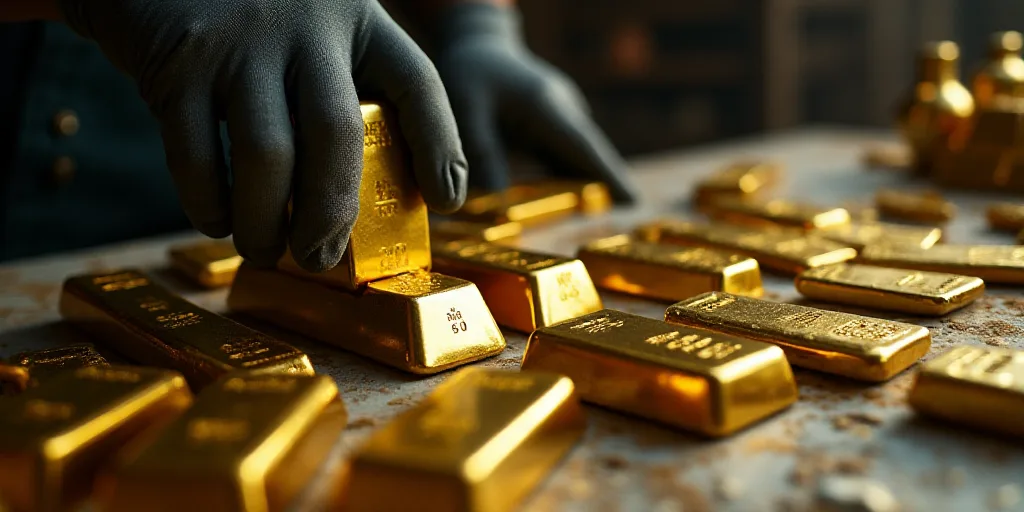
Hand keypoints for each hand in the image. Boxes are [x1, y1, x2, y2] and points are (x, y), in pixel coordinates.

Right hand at [58, 0, 466, 270]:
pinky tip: (217, 221)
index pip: (416, 82)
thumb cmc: (246, 11)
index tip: (447, 201)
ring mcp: (241, 42)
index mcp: (355, 18)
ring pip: (267, 155)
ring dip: (266, 222)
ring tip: (266, 251)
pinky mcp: (179, 63)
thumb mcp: (311, 25)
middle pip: (337, 134)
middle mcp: (306, 26)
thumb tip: (364, 191)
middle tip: (323, 259)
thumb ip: (340, 83)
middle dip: (333, 213)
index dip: (440, 146)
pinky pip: (196, 154)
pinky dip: (208, 202)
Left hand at [433, 3, 637, 202]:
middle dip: (605, 188)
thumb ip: (483, 152)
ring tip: (599, 220)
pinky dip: (569, 180)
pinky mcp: (557, 128)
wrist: (480, 46)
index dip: (607, 174)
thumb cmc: (472, 74)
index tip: (631, 201)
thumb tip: (498, 200)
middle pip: (591, 156)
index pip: (583, 146)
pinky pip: (568, 158)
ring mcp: (564, 118)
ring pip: (581, 159)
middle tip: (623, 219)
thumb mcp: (467, 109)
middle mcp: (565, 111)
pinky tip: (565, 206)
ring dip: (587, 187)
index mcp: (547, 105)